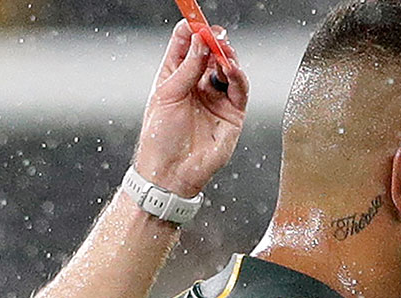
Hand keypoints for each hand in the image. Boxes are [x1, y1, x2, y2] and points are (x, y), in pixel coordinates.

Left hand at [132, 19, 248, 197]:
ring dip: (227, 57)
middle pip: (210, 52)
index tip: (196, 21)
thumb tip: (200, 39)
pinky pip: (240, 88)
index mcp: (175, 77)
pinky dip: (238, 75)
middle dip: (214, 41)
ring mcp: (215, 98)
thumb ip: (187, 66)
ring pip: (228, 67)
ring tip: (223, 55)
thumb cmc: (160, 139)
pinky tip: (231, 69)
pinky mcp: (232, 113)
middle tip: (215, 35)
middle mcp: (197, 85)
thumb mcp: (167, 95)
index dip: (192, 30)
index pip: (185, 44)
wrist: (171, 174)